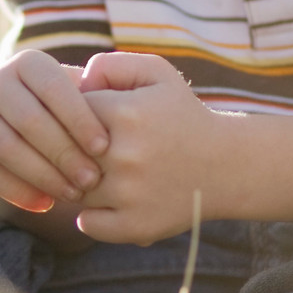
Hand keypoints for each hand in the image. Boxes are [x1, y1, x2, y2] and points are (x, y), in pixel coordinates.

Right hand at [0, 49, 109, 212]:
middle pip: (29, 120)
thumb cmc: (70, 113)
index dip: (78, 118)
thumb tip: (110, 101)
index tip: (104, 147)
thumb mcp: (84, 94)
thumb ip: (100, 94)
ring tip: (73, 195)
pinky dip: (15, 190)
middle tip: (91, 180)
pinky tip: (44, 205)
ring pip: (6, 147)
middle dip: (63, 153)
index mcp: (27, 62)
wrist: (25, 126)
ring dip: (42, 175)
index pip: (53, 87)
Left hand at [74, 52, 222, 244]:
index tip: (92, 121)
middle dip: (71, 149)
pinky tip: (109, 202)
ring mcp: (130, 195)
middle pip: (65, 152)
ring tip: (101, 174)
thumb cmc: (183, 115)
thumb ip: (109, 66)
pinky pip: (88, 224)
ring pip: (73, 189)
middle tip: (88, 149)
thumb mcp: (156, 74)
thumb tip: (74, 86)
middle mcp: (125, 155)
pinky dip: (92, 216)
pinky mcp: (137, 226)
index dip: (74, 115)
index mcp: (126, 113)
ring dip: (80, 183)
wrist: (227, 165)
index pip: (67, 112)